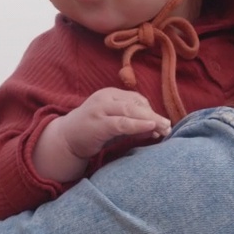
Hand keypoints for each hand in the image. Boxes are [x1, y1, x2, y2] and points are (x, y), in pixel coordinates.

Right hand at [34, 88, 170, 182]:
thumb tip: (157, 128)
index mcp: (110, 94)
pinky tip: (150, 127)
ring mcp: (100, 109)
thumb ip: (132, 123)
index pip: (136, 99)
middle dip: (154, 115)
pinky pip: (122, 123)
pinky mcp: (98, 123)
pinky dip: (138, 125)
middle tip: (168, 127)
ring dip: (150, 120)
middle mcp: (105, 97)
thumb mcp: (113, 124)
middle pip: (136, 104)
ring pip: (130, 111)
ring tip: (164, 129)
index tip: (162, 123)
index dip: (151, 110)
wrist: (65, 140)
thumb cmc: (92, 132)